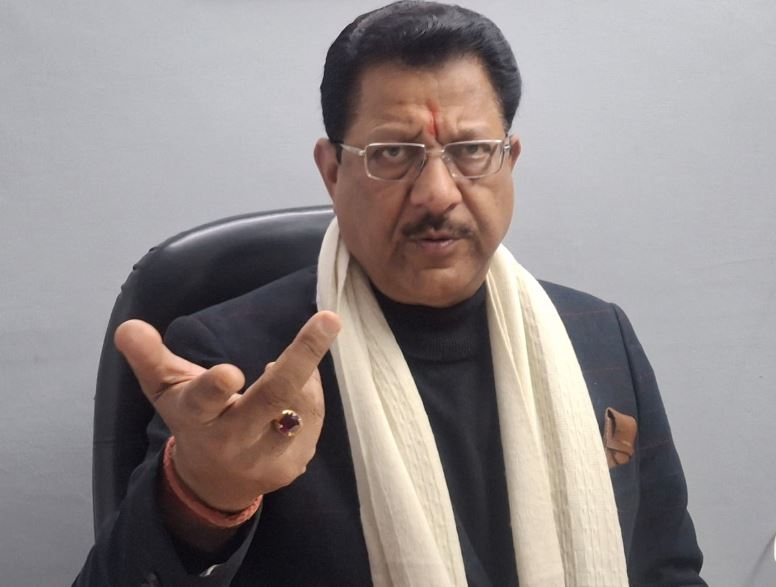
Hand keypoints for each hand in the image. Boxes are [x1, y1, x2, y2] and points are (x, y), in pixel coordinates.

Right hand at [114, 311, 340, 511]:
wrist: (214, 483)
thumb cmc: (192, 420)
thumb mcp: (166, 389)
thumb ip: (149, 357)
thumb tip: (128, 326)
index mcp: (196, 418)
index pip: (202, 402)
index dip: (214, 388)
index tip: (229, 372)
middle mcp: (230, 442)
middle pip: (271, 399)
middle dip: (300, 358)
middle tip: (328, 320)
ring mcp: (264, 459)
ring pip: (300, 407)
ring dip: (304, 374)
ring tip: (296, 354)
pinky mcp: (291, 468)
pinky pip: (312, 419)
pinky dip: (310, 392)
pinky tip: (298, 383)